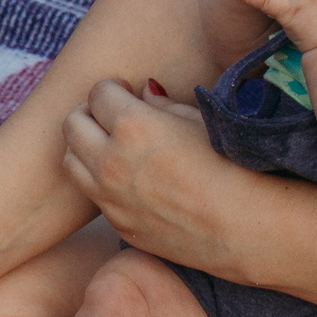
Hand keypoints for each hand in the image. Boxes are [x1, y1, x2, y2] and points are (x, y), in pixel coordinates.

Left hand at [60, 79, 222, 264]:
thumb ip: (163, 104)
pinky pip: (94, 194)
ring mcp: (110, 198)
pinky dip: (100, 179)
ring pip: (71, 161)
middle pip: (72, 124)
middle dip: (89, 112)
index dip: (113, 88)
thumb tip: (145, 91)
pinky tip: (128, 177)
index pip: (98, 93)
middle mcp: (111, 161)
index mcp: (132, 126)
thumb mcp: (200, 122)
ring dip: (85, 146)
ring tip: (110, 145)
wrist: (245, 228)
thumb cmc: (232, 166)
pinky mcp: (119, 224)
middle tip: (110, 114)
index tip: (125, 91)